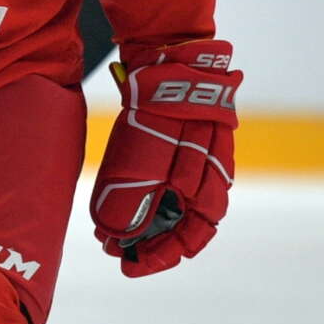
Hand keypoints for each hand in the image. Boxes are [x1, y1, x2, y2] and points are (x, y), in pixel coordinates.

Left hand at [90, 39, 240, 277]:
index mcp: (209, 183)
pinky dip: (150, 202)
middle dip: (150, 246)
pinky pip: (172, 188)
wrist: (170, 57)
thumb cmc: (161, 103)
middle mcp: (210, 179)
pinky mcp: (189, 150)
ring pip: (177, 211)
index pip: (192, 238)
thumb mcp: (145, 153)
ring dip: (147, 227)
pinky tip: (123, 206)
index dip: (161, 258)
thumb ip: (136, 195)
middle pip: (184, 229)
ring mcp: (201, 163)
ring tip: (112, 234)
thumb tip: (117, 236)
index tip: (129, 267)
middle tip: (116, 253)